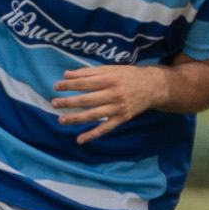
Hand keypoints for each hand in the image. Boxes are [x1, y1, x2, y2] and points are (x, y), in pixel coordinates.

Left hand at [51, 65, 166, 142]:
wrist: (155, 87)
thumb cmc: (129, 76)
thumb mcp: (112, 69)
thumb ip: (89, 72)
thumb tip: (67, 74)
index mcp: (111, 79)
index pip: (85, 83)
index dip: (69, 85)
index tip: (56, 86)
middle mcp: (114, 94)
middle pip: (87, 100)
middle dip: (68, 102)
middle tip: (54, 103)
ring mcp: (118, 108)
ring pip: (93, 115)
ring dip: (76, 119)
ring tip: (61, 120)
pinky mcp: (122, 118)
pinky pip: (105, 128)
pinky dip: (93, 135)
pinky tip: (80, 140)